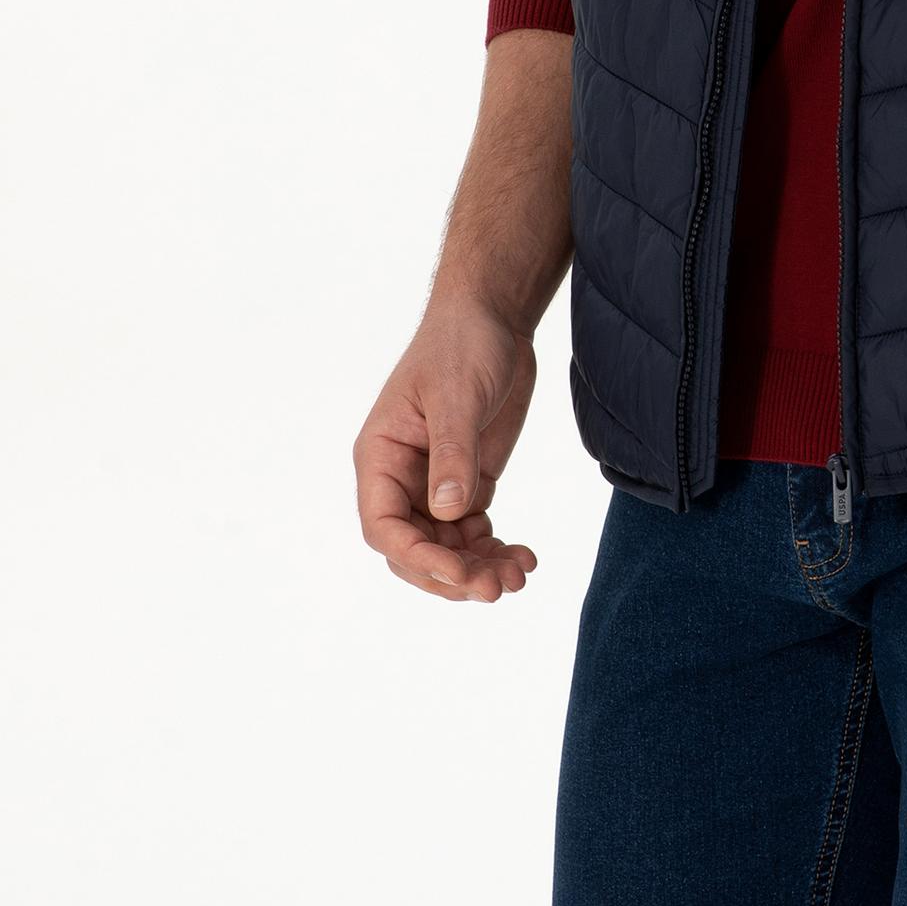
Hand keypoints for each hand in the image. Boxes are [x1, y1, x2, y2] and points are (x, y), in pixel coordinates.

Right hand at [353, 297, 540, 602]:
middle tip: (497, 588)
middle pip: (416, 549)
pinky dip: (495, 550)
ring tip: (520, 575)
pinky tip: (525, 556)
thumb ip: (452, 453)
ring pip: (447, 549)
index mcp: (381, 457)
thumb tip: (447, 514)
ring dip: (479, 569)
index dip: (416, 557)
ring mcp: (435, 483)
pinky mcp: (467, 481)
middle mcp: (402, 479)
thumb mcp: (456, 395)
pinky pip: (473, 533)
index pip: (383, 526)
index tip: (459, 573)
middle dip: (453, 574)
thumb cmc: (462, 343)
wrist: (494, 317)